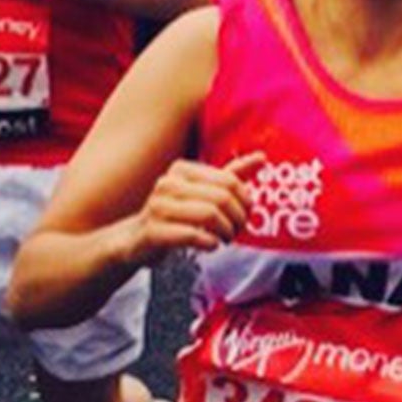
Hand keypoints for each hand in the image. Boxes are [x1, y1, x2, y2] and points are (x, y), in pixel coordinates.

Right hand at [126, 151, 265, 262]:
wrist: (139, 239)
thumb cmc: (178, 214)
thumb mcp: (204, 191)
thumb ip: (232, 175)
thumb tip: (263, 157)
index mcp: (182, 169)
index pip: (230, 181)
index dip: (245, 201)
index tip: (244, 215)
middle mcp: (168, 183)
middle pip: (222, 198)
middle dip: (238, 219)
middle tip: (237, 231)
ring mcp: (158, 207)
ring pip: (210, 215)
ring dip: (226, 232)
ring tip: (225, 239)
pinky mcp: (153, 231)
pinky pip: (193, 235)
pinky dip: (210, 243)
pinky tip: (211, 245)